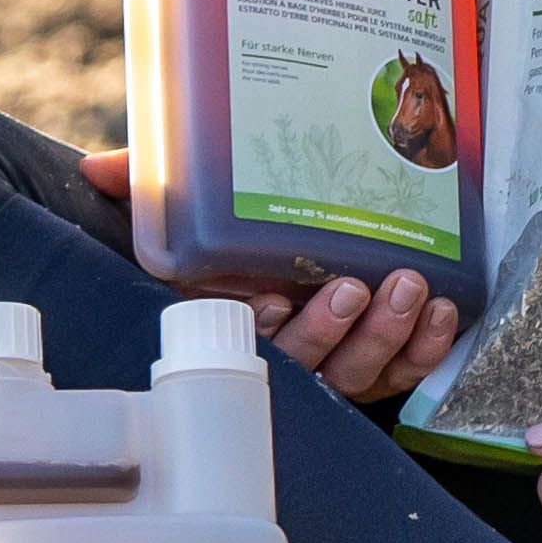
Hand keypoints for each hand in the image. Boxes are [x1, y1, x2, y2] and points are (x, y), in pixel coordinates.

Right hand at [79, 148, 458, 405]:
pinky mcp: (385, 358)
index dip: (259, 327)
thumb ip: (151, 183)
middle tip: (353, 288)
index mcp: (235, 315)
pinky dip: (427, 348)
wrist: (312, 213)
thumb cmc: (240, 221)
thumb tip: (97, 169)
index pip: (243, 339)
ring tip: (409, 288)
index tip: (269, 299)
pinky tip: (444, 314)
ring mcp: (338, 357)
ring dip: (387, 336)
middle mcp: (287, 345)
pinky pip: (407, 370)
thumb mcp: (193, 198)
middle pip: (309, 365)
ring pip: (361, 373)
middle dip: (333, 332)